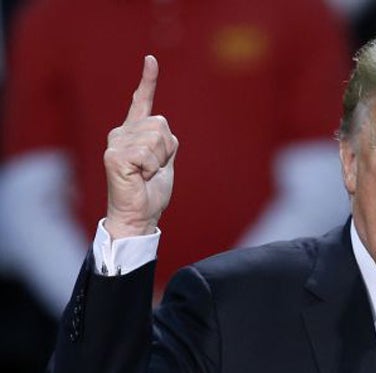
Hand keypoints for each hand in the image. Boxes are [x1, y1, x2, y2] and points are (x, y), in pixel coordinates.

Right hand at [104, 55, 177, 238]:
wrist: (139, 215)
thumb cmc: (150, 192)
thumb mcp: (164, 162)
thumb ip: (164, 144)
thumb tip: (165, 130)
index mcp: (133, 132)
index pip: (142, 102)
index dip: (148, 81)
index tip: (151, 60)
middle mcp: (120, 132)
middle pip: (161, 125)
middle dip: (167, 150)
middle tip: (154, 170)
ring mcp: (116, 143)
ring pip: (157, 137)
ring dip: (160, 160)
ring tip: (146, 174)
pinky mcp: (114, 155)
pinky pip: (148, 153)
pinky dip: (152, 169)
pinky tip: (141, 177)